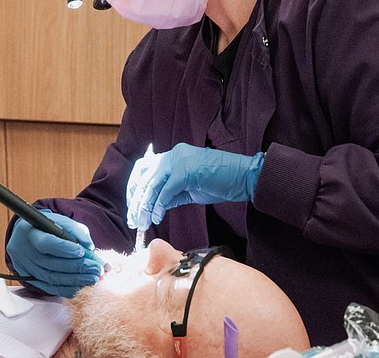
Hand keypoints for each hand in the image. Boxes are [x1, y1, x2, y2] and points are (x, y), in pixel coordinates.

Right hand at [6, 209, 102, 297]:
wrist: (27, 235)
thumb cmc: (47, 227)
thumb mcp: (61, 221)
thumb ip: (76, 231)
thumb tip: (89, 247)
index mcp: (30, 232)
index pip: (46, 243)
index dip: (65, 249)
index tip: (82, 251)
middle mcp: (25, 252)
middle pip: (52, 264)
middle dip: (78, 268)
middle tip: (97, 269)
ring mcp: (26, 268)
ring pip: (52, 279)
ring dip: (76, 281)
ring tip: (94, 278)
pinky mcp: (30, 279)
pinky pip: (49, 288)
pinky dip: (66, 289)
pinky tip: (80, 286)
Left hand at [126, 144, 263, 229]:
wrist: (245, 177)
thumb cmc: (222, 181)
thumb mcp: (192, 187)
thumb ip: (173, 192)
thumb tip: (156, 206)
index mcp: (174, 155)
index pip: (144, 169)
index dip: (135, 188)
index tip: (133, 207)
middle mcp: (174, 154)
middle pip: (144, 177)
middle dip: (136, 201)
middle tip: (134, 220)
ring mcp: (179, 161)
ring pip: (152, 184)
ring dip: (145, 206)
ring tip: (142, 223)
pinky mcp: (186, 172)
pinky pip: (166, 191)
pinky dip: (159, 206)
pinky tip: (157, 218)